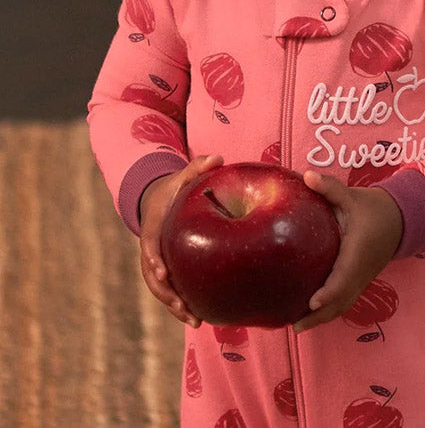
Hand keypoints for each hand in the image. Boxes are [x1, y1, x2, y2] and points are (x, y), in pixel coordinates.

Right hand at [138, 154, 223, 327]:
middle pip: (153, 275)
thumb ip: (199, 166)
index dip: (155, 260)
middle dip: (166, 294)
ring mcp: (158, 260)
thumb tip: (218, 157)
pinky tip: (201, 317)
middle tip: (183, 308)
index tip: (165, 274)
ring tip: (195, 321)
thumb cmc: (177, 187)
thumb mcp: (184, 174)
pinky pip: (172, 289)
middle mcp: (152, 248)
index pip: (151, 245)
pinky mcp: (168, 268)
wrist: (161, 199)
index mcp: (155, 225)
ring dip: (175, 306)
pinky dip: (182, 303)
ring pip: (161, 288)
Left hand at [292, 171, 402, 332]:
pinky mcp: (361, 280)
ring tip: (298, 326)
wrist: (400, 218)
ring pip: (344, 304)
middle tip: (295, 326)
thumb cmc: (373, 207)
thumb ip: (331, 188)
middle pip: (342, 300)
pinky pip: (346, 300)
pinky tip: (311, 314)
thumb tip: (307, 176)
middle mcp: (362, 270)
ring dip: (323, 318)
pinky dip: (330, 310)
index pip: (344, 276)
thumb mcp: (352, 196)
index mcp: (359, 251)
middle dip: (320, 316)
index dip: (329, 292)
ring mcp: (363, 278)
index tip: (313, 302)